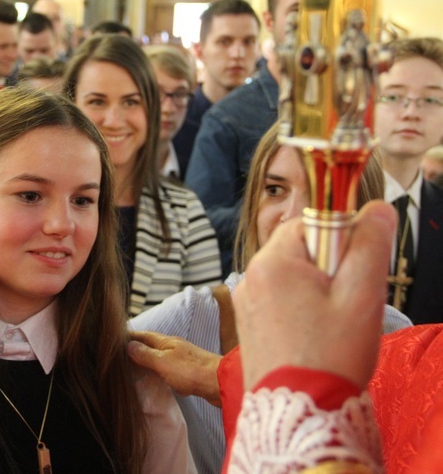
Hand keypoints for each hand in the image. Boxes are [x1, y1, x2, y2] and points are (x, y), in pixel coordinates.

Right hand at [128, 330, 221, 405]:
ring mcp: (182, 360)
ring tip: (135, 367)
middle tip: (121, 355)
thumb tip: (129, 345)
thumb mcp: (163, 362)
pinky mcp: (188, 373)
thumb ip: (145, 354)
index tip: (115, 338)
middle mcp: (174, 347)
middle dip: (137, 348)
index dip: (129, 336)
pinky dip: (159, 373)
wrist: (220, 383)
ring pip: (160, 358)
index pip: (143, 335)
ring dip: (148, 361)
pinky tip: (157, 380)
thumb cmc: (191, 371)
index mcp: (166, 341)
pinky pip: (168, 370)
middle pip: (151, 345)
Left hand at [234, 200, 395, 390]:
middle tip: (345, 302)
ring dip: (316, 291)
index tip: (351, 271)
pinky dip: (299, 311)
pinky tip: (313, 338)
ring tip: (329, 326)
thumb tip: (377, 209)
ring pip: (291, 278)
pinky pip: (279, 301)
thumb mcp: (361, 295)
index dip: (339, 241)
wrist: (300, 414)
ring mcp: (246, 303)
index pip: (309, 223)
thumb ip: (370, 245)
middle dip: (329, 269)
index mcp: (272, 262)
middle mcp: (250, 278)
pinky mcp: (248, 325)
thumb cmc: (330, 356)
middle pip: (299, 250)